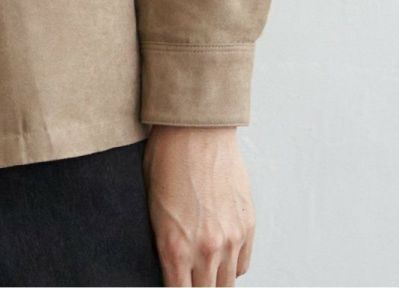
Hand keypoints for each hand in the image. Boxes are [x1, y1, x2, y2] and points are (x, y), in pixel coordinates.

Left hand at [141, 126, 253, 285]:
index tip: (175, 284)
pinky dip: (232, 265)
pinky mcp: (247, 224)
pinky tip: (222, 257)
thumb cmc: (167, 157)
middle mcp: (206, 249)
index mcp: (175, 247)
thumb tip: (169, 262)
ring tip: (206, 272)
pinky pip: (242, 263)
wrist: (196, 127)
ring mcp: (230, 239)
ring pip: (227, 283)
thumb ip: (163, 241)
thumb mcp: (151, 204)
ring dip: (215, 280)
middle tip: (190, 277)